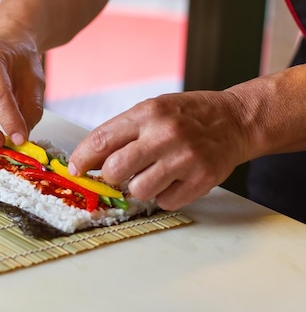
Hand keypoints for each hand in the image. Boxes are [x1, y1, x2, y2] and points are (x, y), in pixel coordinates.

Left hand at [68, 91, 248, 209]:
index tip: (75, 169)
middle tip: (118, 174)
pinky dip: (164, 196)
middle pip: (116, 170)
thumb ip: (122, 132)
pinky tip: (174, 179)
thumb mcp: (153, 110)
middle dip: (110, 177)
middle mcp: (165, 134)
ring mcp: (185, 158)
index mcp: (148, 113)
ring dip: (139, 187)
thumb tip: (88, 161)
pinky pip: (165, 202)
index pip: (102, 140)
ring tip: (153, 173)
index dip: (82, 158)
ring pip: (139, 190)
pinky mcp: (202, 179)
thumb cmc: (188, 116)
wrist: (236, 120)